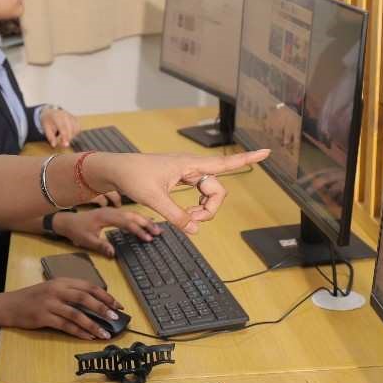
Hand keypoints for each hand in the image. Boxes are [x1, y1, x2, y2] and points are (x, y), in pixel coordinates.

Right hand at [0, 278, 124, 339]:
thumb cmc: (32, 298)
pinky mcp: (43, 317)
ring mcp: (49, 304)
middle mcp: (56, 290)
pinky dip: (79, 332)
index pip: (88, 286)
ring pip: (77, 314)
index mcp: (61, 281)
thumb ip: (69, 293)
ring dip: (93, 325)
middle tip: (115, 318)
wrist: (8, 306)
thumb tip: (95, 304)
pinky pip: (65, 325)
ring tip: (105, 333)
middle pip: (84, 298)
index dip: (104, 295)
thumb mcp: (51, 289)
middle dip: (102, 308)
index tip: (117, 304)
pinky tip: (88, 337)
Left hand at [40, 106, 80, 147]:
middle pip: (71, 128)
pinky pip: (78, 127)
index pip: (63, 128)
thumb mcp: (46, 129)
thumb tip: (54, 145)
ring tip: (65, 139)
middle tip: (65, 145)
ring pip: (76, 128)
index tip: (65, 145)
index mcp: (56, 116)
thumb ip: (50, 137)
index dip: (65, 137)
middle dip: (69, 138)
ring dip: (72, 136)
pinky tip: (69, 135)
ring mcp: (71, 116)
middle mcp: (65, 115)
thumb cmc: (48, 121)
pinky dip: (75, 133)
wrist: (50, 112)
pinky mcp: (75, 118)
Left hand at [53, 208, 161, 257]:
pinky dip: (138, 218)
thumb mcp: (87, 240)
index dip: (138, 230)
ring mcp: (112, 211)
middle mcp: (111, 211)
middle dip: (146, 223)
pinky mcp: (112, 213)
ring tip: (156, 228)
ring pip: (132, 214)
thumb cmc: (77, 231)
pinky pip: (128, 214)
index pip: (126, 223)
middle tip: (158, 232)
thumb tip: (113, 253)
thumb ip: (100, 246)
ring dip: (144, 220)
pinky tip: (145, 222)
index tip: (147, 239)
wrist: (68, 221)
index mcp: (105, 217)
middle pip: (132, 215)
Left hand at [82, 149, 270, 233]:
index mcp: (189, 164)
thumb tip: (197, 230)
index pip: (224, 162)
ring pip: (208, 193)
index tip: (267, 152)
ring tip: (184, 217)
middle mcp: (191, 166)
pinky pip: (198, 194)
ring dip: (202, 208)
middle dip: (210, 207)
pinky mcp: (179, 180)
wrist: (115, 170)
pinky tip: (186, 214)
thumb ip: (176, 215)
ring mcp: (186, 173)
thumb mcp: (154, 199)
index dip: (246, 159)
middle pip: (218, 189)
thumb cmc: (132, 176)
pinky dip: (194, 206)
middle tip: (191, 219)